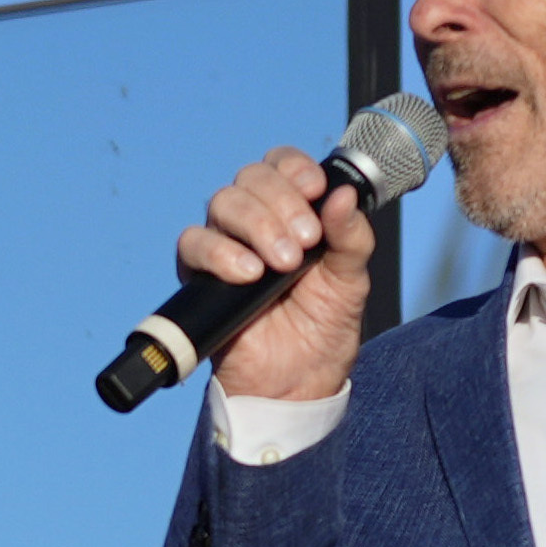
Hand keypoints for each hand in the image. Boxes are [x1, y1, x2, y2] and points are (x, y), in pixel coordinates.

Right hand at [173, 149, 372, 401]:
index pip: (280, 164)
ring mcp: (225, 246)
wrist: (297, 382)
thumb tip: (342, 195)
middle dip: (281, 204)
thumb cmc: (323, 329)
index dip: (294, 167)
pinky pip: (193, 244)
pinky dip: (220, 252)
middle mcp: (254, 221)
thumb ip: (351, 236)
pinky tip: (249, 273)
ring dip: (257, 226)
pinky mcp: (200, 277)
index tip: (316, 190)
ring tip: (283, 264)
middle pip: (250, 179)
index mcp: (291, 211)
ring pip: (223, 204)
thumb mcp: (351, 280)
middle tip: (306, 243)